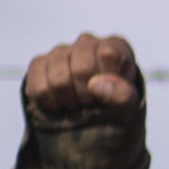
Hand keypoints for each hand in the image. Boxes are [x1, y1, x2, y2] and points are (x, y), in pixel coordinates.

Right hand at [21, 33, 142, 128]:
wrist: (95, 124)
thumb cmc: (116, 110)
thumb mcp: (129, 108)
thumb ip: (123, 95)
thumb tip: (96, 85)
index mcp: (116, 47)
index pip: (107, 54)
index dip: (107, 83)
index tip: (110, 95)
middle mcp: (87, 43)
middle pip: (82, 69)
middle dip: (88, 96)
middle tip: (93, 105)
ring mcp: (61, 52)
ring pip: (58, 80)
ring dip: (69, 102)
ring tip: (78, 105)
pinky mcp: (39, 65)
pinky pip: (39, 87)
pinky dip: (51, 104)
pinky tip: (61, 104)